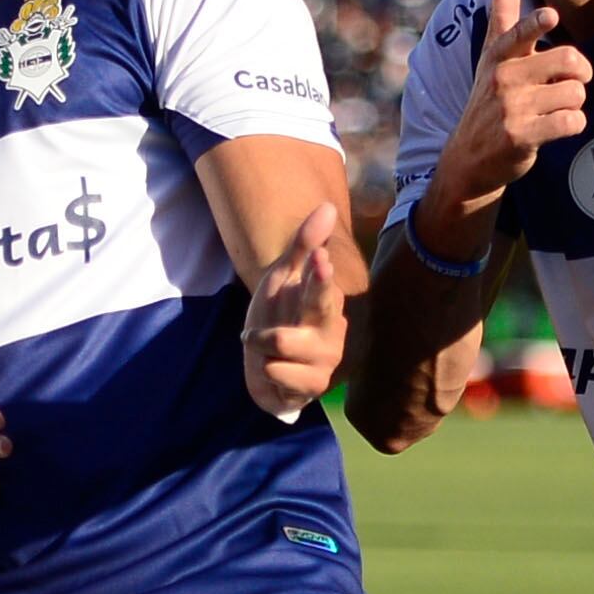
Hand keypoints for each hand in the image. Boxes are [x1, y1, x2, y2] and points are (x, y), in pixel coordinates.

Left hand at [243, 201, 351, 418]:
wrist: (270, 366)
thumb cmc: (281, 317)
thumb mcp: (284, 278)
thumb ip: (304, 245)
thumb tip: (328, 206)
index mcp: (325, 300)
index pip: (323, 282)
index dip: (320, 272)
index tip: (318, 258)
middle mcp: (331, 328)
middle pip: (320, 306)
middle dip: (318, 286)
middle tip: (315, 266)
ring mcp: (325, 358)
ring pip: (281, 342)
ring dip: (261, 343)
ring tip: (267, 347)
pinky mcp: (313, 386)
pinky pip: (275, 370)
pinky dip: (266, 370)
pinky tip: (276, 371)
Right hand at [421, 0, 593, 243]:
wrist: (470, 157)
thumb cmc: (490, 98)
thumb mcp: (492, 55)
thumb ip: (502, 11)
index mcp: (499, 55)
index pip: (518, 33)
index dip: (536, 24)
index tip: (551, 17)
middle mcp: (503, 78)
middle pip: (570, 61)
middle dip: (580, 73)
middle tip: (572, 83)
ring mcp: (510, 108)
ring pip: (575, 93)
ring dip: (576, 103)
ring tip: (558, 109)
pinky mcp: (521, 136)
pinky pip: (570, 121)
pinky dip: (574, 123)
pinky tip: (561, 126)